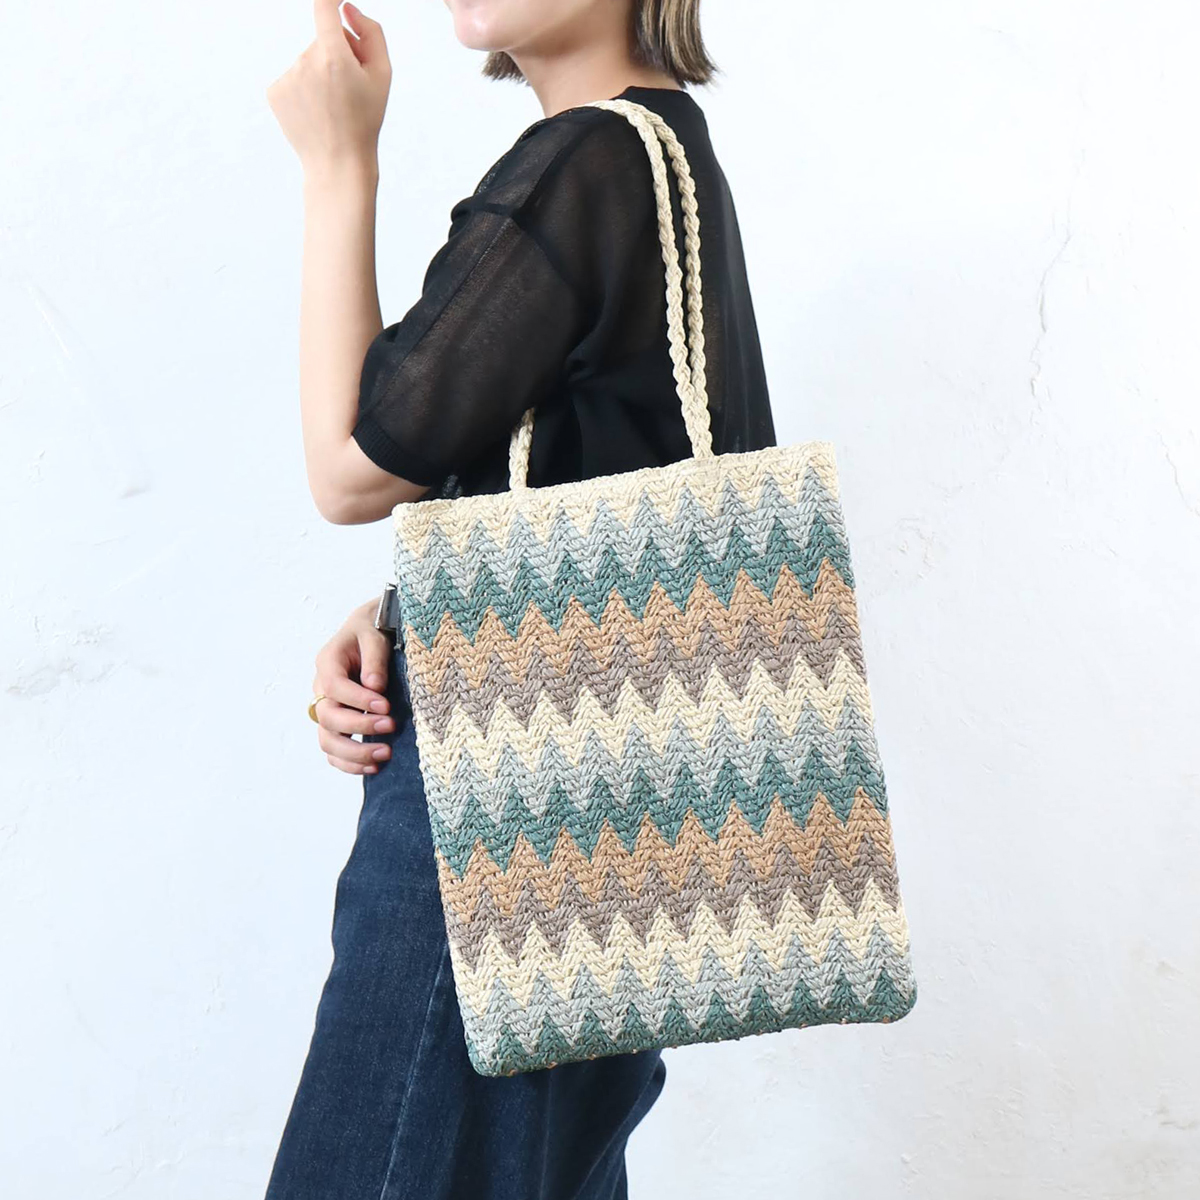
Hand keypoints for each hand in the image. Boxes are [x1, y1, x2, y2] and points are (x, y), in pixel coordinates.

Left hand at [266, 1, 391, 175]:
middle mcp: (305, 62)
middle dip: (337, 54)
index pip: (324, 6)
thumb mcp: (382, 76)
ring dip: (320, 74)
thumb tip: (347, 10)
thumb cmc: (364, 120)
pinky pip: (293, 77)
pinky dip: (305, 89)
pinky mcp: (274, 91)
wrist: (338, 163)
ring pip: (307, 61)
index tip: (337, 0)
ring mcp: (287, 77)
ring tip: (332, 106)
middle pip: (322, 40)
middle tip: (349, 89)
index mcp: (333, 56)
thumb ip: (371, 33)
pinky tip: (315, 111)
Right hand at [312, 597, 394, 773]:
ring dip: (354, 753)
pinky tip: (374, 767)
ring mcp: (326, 708)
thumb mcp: (375, 634)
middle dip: (359, 726)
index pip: (334, 686)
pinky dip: (349, 764)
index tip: (386, 706)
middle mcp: (321, 688)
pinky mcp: (336, 724)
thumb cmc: (372, 631)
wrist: (367, 633)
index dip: (357, 699)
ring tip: (385, 754)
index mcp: (328, 662)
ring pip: (327, 740)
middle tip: (390, 726)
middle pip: (327, 716)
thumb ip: (374, 658)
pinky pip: (333, 751)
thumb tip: (375, 686)